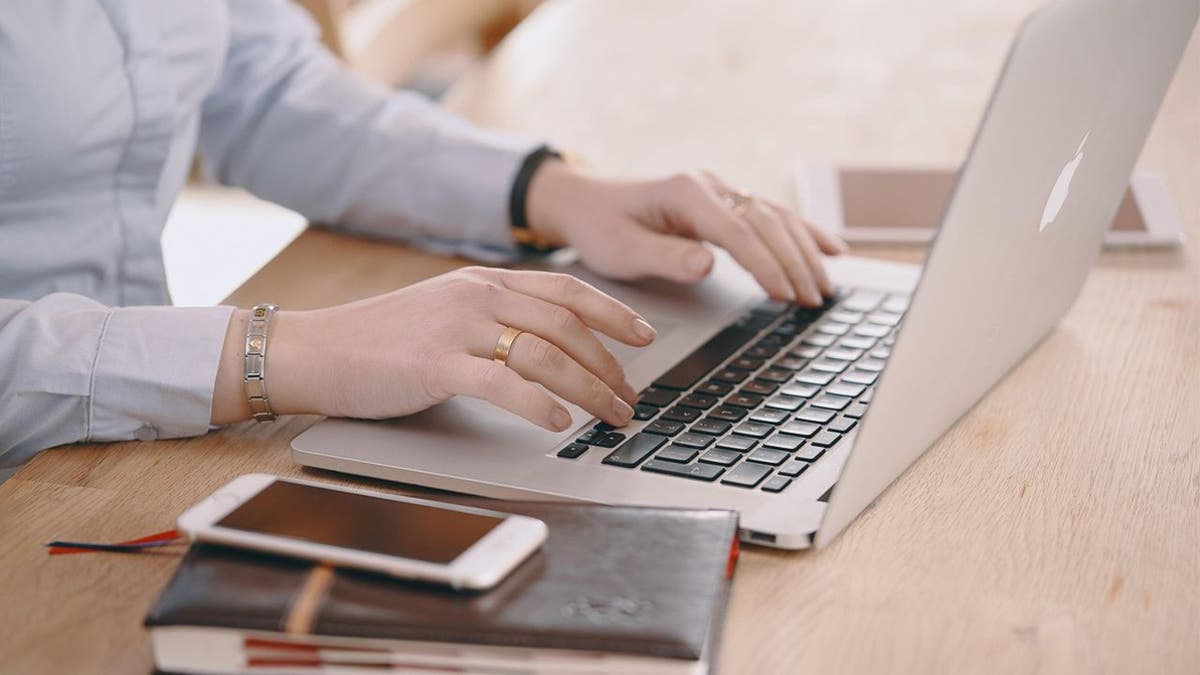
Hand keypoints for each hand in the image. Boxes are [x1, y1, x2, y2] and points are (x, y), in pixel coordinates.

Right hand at [210, 267, 655, 429]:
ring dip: (589, 389)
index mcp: (484, 281)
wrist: (316, 349)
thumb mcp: (445, 311)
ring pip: (545, 354)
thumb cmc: (381, 340)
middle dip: (610, 364)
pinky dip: (539, 403)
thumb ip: (493, 317)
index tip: (645, 336)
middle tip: (632, 396)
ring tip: (611, 415)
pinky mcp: (436, 365)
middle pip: (566, 325)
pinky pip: (503, 383)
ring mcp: (457, 328)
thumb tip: (548, 345)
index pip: (566, 290)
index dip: (613, 312)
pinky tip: (560, 421)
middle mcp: (477, 295)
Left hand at [526, 162, 847, 305]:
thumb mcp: (622, 251)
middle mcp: (709, 186)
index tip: (785, 294)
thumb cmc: (601, 227)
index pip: (738, 232)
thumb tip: (707, 263)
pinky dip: (804, 233)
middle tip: (813, 300)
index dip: (765, 264)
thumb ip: (665, 257)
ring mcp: (720, 191)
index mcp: (685, 193)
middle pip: (767, 223)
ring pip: (776, 217)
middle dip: (794, 262)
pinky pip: (773, 216)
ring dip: (805, 252)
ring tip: (825, 288)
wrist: (585, 201)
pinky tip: (832, 250)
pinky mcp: (725, 202)